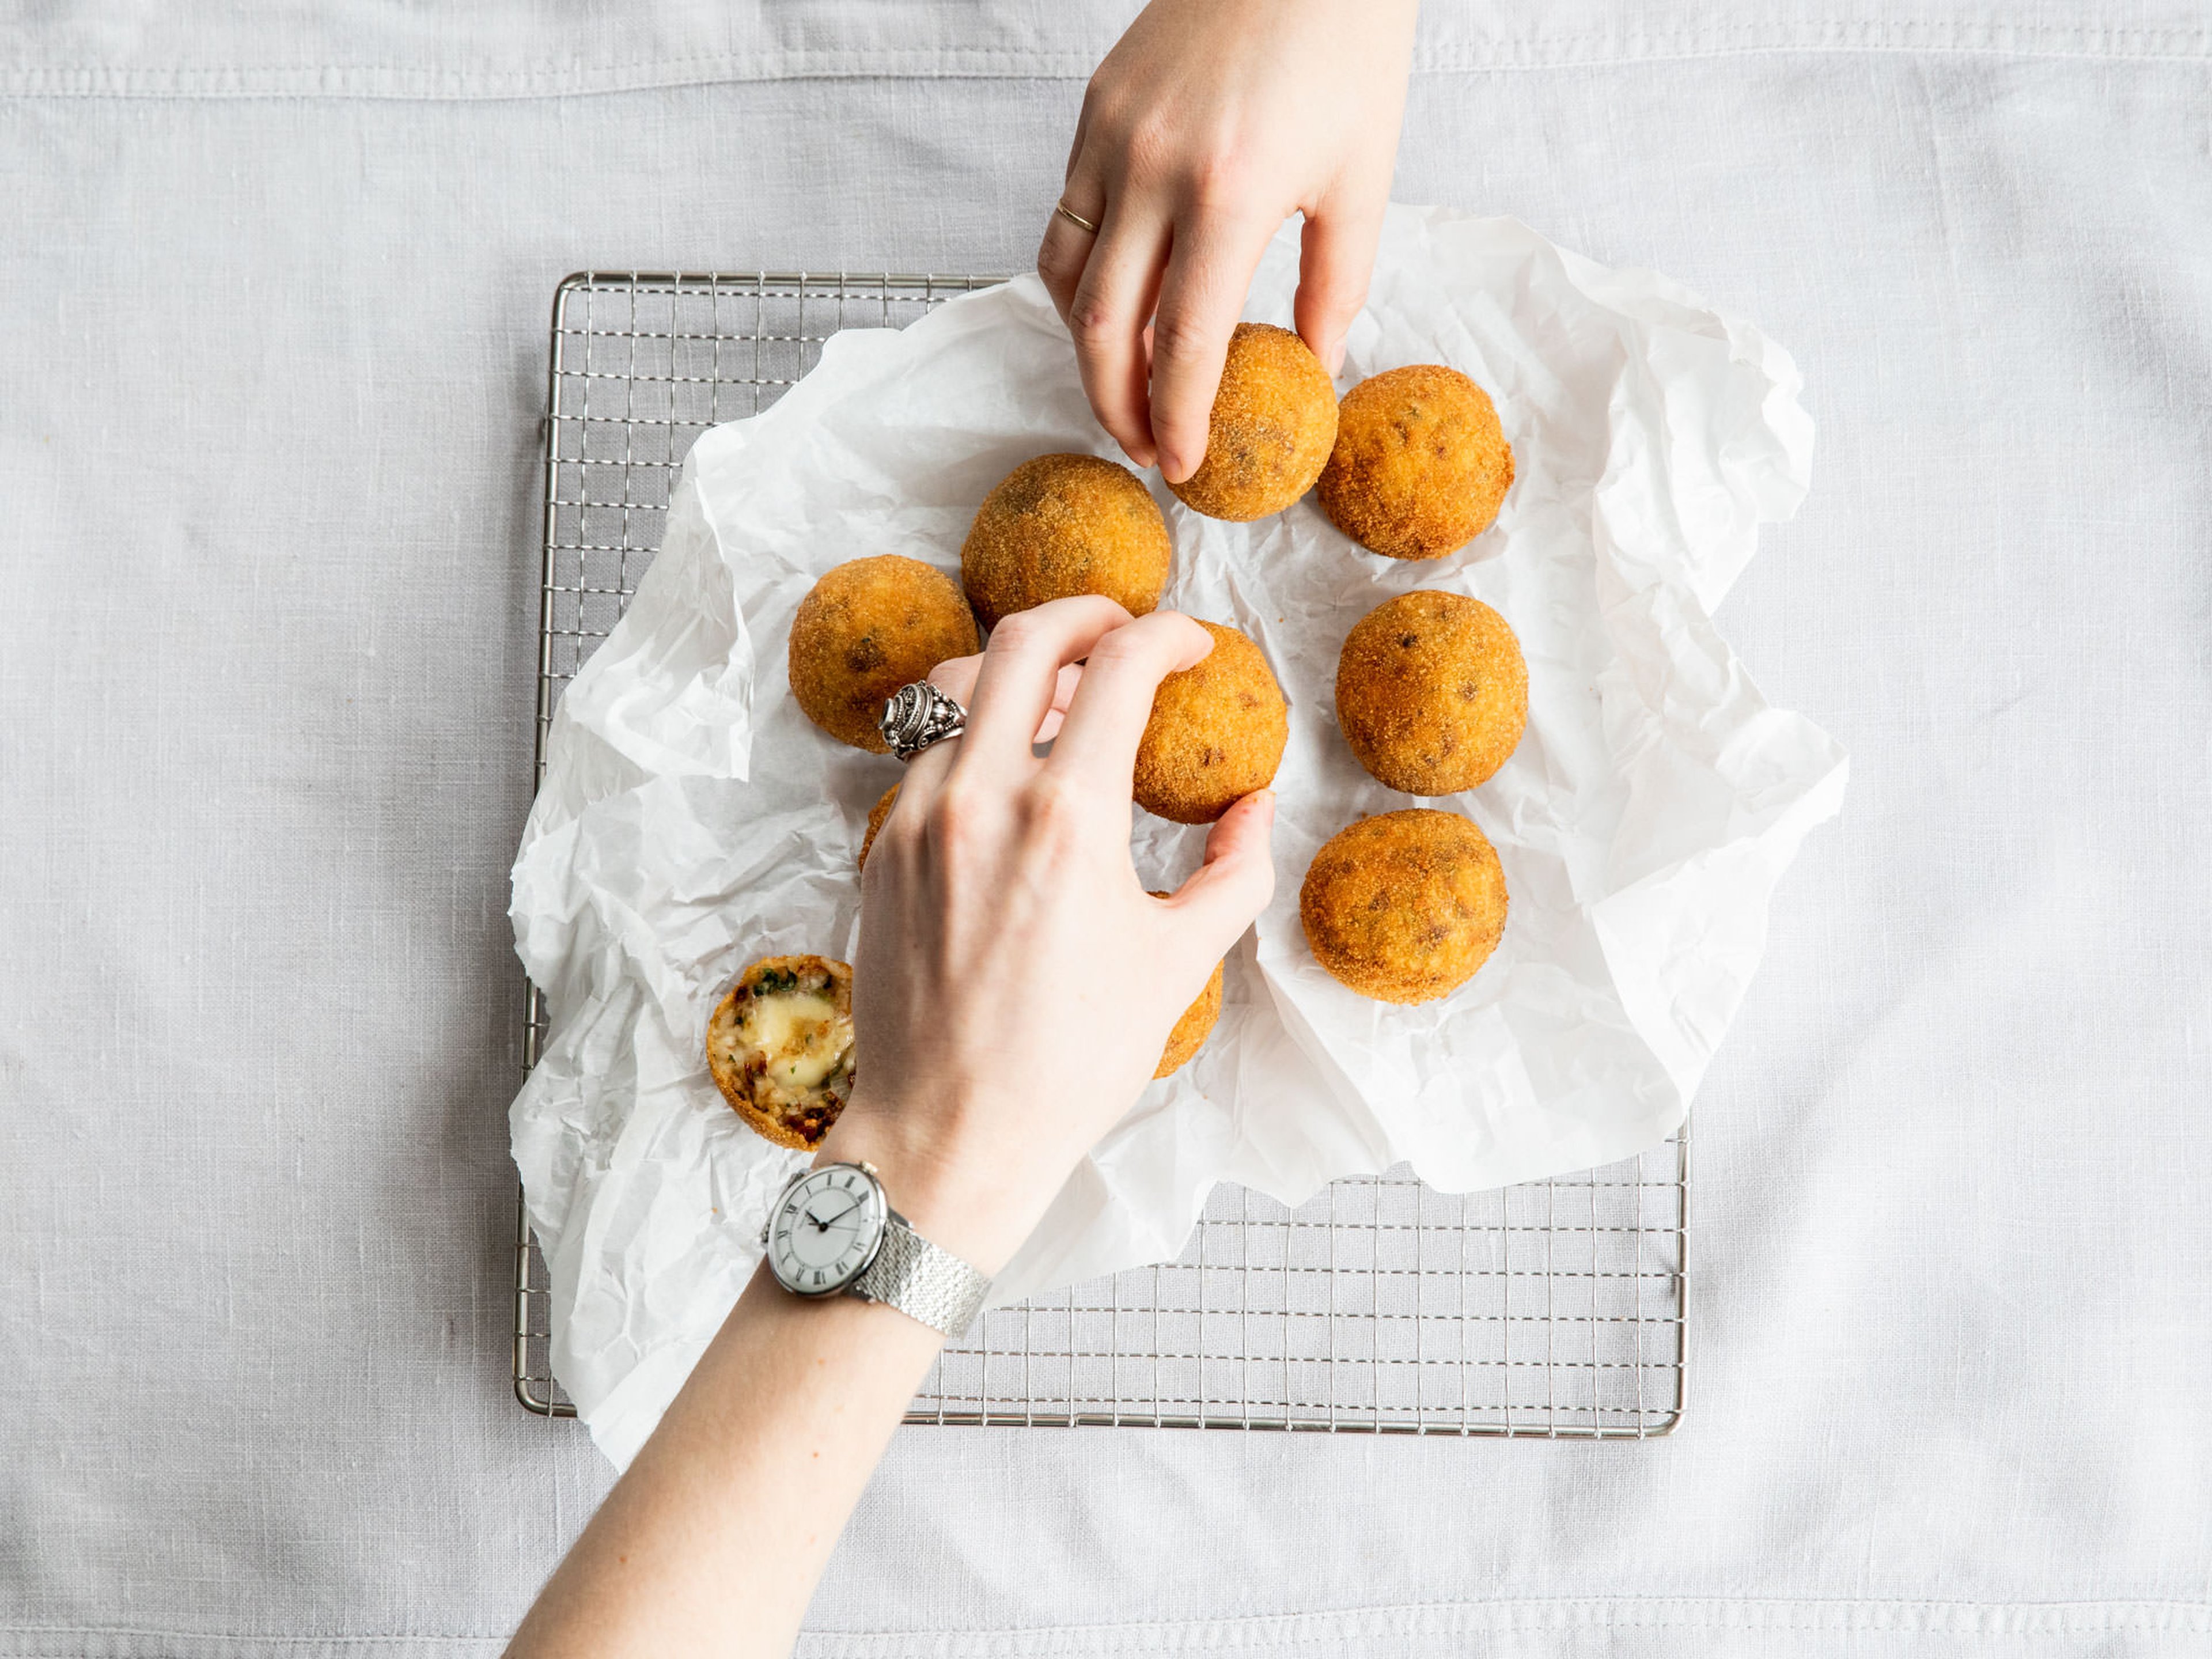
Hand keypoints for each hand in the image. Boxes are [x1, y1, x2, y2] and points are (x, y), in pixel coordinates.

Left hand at [821, 596, 1276, 1274]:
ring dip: (1015, 673)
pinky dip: (969, 735)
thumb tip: (1256, 809)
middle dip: (1084, 613)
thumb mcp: (1178, 966)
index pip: (1119, 666)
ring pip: (955, 689)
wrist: (946, 1136)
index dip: (1167, 635)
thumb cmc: (1066, 1064)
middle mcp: (981, 798)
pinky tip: (1007, 776)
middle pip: (1023, 640)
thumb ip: (1233, 873)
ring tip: (1059, 702)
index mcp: (1068, 819)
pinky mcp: (880, 850)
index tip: (1191, 647)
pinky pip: (921, 754)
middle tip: (1120, 629)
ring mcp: (916, 819)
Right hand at [1036, 0, 1418, 481]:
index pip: (1182, 340)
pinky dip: (1079, 281)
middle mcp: (1153, 167)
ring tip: (1123, 391)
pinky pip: (1065, 221)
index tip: (1182, 466)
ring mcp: (1112, 137)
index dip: (1177, 417)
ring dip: (1087, 352)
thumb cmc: (1346, 49)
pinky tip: (1111, 310)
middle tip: (1143, 449)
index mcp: (1229, 192)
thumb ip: (1335, 286)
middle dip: (1116, 406)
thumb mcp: (1363, 178)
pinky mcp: (1094, 111)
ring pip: (1066, 279)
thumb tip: (1312, 368)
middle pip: (1104, 327)